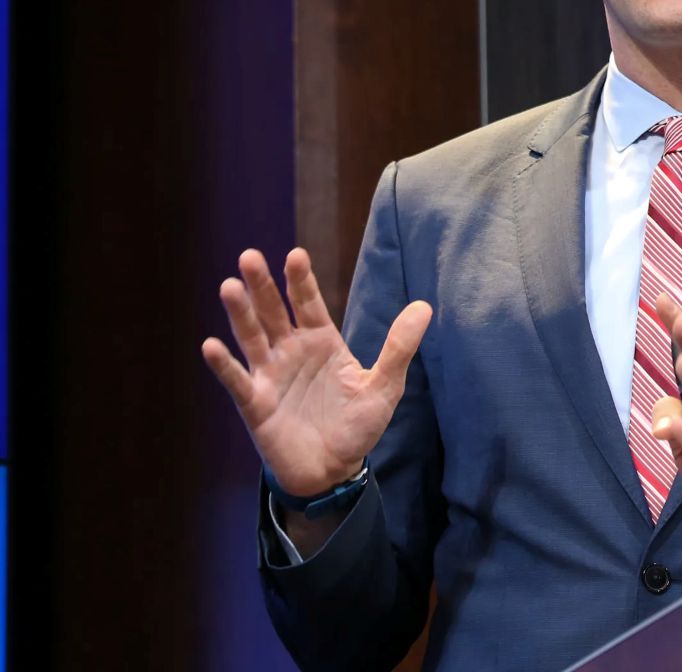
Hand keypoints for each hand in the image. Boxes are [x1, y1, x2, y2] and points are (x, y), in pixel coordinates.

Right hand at [201, 247, 431, 496]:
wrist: (334, 471)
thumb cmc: (358, 426)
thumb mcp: (384, 385)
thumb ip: (399, 346)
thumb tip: (424, 306)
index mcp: (322, 342)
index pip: (308, 303)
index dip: (301, 280)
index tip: (295, 255)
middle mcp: (292, 352)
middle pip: (274, 311)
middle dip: (263, 285)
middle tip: (250, 256)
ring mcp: (270, 375)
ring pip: (251, 337)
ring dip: (240, 313)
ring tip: (229, 286)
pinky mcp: (255, 404)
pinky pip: (236, 380)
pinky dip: (223, 364)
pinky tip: (211, 345)